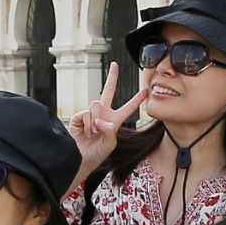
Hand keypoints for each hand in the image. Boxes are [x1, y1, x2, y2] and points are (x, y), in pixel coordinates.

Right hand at [65, 64, 148, 181]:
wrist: (80, 159)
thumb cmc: (96, 154)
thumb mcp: (109, 144)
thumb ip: (109, 131)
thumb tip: (101, 120)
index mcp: (114, 121)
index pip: (128, 108)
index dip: (137, 100)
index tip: (146, 90)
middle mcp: (103, 114)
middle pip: (108, 92)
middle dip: (111, 78)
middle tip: (115, 65)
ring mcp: (90, 115)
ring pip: (96, 105)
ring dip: (95, 122)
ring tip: (93, 134)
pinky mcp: (79, 117)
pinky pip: (86, 113)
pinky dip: (88, 124)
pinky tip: (86, 133)